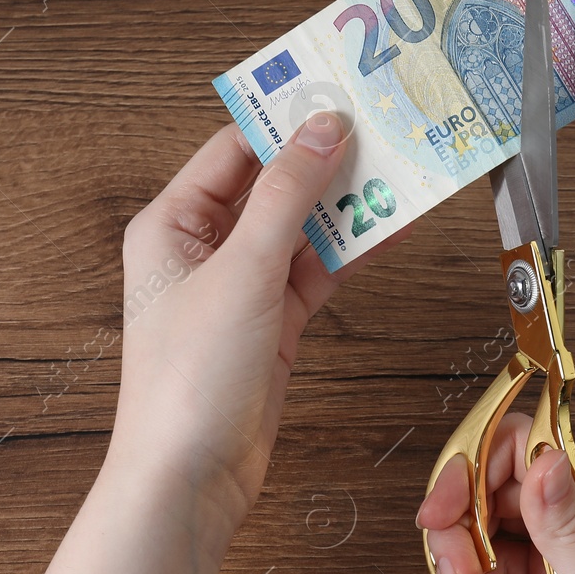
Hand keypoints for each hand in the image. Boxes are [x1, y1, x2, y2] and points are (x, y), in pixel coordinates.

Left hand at [106, 114, 396, 536]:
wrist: (192, 478)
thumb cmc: (189, 380)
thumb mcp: (242, 270)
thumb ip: (287, 195)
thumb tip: (323, 128)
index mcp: (171, 223)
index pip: (235, 149)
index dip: (288, 122)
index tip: (341, 95)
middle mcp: (204, 249)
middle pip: (275, 184)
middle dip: (328, 161)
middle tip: (385, 129)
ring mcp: (242, 286)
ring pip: (304, 227)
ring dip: (350, 206)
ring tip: (404, 172)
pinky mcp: (274, 323)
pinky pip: (320, 270)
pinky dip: (355, 251)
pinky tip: (395, 226)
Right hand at [416, 416, 574, 573]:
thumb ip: (566, 526)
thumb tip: (544, 460)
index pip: (518, 444)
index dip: (469, 470)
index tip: (441, 514)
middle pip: (493, 485)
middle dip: (459, 528)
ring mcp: (567, 544)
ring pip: (490, 526)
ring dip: (466, 561)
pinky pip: (502, 564)